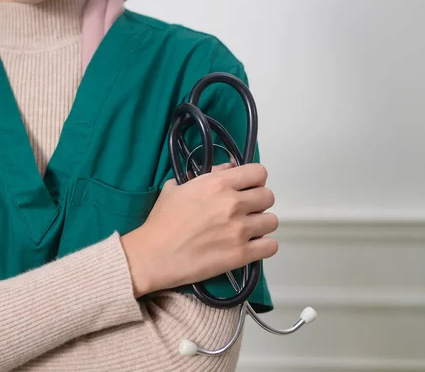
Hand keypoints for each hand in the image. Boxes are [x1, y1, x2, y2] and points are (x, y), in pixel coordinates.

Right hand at [121, 163, 278, 296]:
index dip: (254, 180)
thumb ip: (207, 175)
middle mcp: (233, 203)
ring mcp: (239, 230)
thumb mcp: (177, 187)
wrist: (153, 255)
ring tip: (247, 231)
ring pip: (271, 221)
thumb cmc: (161, 221)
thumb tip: (228, 170)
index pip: (258, 172)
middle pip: (268, 196)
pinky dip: (264, 246)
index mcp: (218, 183)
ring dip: (261, 225)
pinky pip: (271, 246)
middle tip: (245, 211)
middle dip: (258, 202)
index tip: (246, 188)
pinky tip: (251, 247)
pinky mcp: (241, 254)